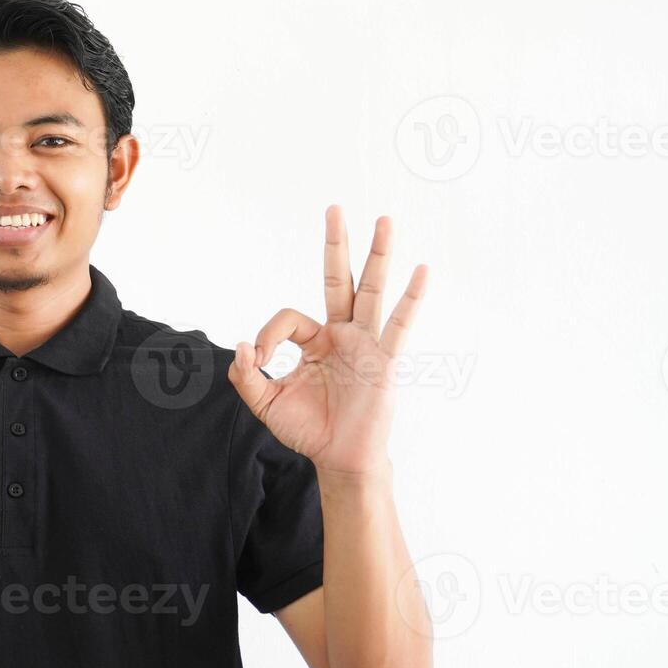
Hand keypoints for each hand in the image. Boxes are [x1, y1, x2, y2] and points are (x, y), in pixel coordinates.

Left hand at [227, 205, 427, 475]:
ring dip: (379, 256)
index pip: (289, 316)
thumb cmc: (308, 429)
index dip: (269, 333)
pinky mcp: (384, 360)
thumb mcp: (265, 402)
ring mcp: (366, 344)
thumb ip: (247, 375)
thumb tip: (244, 346)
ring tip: (386, 219)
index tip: (260, 358)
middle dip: (336, 245)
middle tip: (333, 208)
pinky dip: (412, 299)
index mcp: (316, 340)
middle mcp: (343, 334)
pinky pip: (398, 325)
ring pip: (372, 291)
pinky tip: (423, 270)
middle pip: (339, 280)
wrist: (338, 459)